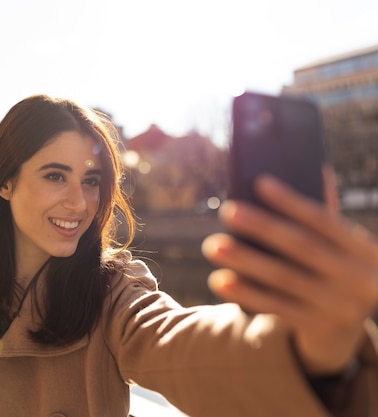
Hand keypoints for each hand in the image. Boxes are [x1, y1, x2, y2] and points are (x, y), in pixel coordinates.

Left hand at [202, 169, 377, 375]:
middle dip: (262, 227)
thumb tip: (316, 167)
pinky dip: (245, 293)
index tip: (259, 182)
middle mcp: (359, 279)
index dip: (292, 201)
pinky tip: (218, 279)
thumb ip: (326, 214)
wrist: (345, 331)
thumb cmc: (334, 270)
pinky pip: (275, 307)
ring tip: (211, 245)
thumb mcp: (341, 247)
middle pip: (302, 248)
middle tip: (227, 210)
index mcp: (366, 251)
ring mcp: (339, 307)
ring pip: (284, 279)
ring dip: (244, 261)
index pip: (325, 221)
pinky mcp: (316, 328)